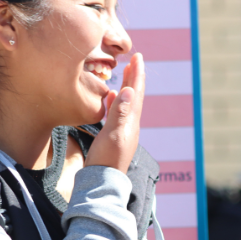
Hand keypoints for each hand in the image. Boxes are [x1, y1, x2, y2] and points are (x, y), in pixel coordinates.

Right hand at [87, 53, 145, 173]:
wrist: (102, 182)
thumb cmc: (106, 159)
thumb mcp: (113, 135)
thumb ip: (120, 113)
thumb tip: (129, 90)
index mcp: (131, 122)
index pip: (136, 93)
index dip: (137, 75)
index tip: (138, 57)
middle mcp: (130, 124)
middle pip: (134, 96)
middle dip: (135, 77)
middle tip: (135, 60)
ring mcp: (123, 130)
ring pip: (127, 103)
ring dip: (127, 87)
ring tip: (126, 74)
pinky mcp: (115, 136)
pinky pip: (118, 112)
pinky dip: (117, 101)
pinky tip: (113, 97)